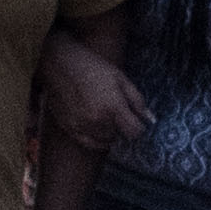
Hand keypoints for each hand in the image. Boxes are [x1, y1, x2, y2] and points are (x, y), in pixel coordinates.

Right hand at [34, 32, 150, 153]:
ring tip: (108, 118)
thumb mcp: (121, 79)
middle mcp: (98, 120)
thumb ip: (137, 101)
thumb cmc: (93, 68)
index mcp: (114, 107)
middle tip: (120, 115)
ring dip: (111, 133)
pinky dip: (98, 140)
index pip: (135, 132)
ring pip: (106, 141)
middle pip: (120, 137)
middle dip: (124, 128)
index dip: (139, 128)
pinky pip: (89, 143)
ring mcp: (82, 126)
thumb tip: (149, 119)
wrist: (61, 65)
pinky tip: (100, 130)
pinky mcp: (70, 128)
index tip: (137, 121)